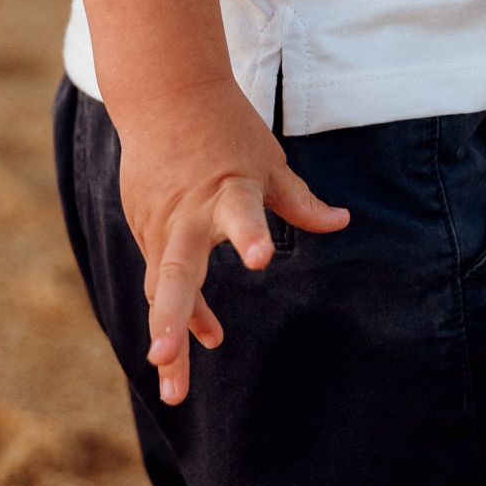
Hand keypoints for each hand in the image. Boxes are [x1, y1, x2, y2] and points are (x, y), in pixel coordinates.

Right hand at [115, 78, 349, 404]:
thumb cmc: (226, 129)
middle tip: (164, 357)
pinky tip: (189, 344)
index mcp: (229, 190)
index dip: (250, 234)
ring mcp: (159, 223)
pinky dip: (174, 308)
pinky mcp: (142, 226)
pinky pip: (161, 276)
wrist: (164, 94)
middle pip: (178, 268)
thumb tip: (343, 222)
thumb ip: (299, 201)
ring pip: (162, 287)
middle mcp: (189, 213)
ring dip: (167, 335)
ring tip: (175, 391)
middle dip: (173, 316)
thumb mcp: (269, 161)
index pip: (243, 213)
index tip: (260, 258)